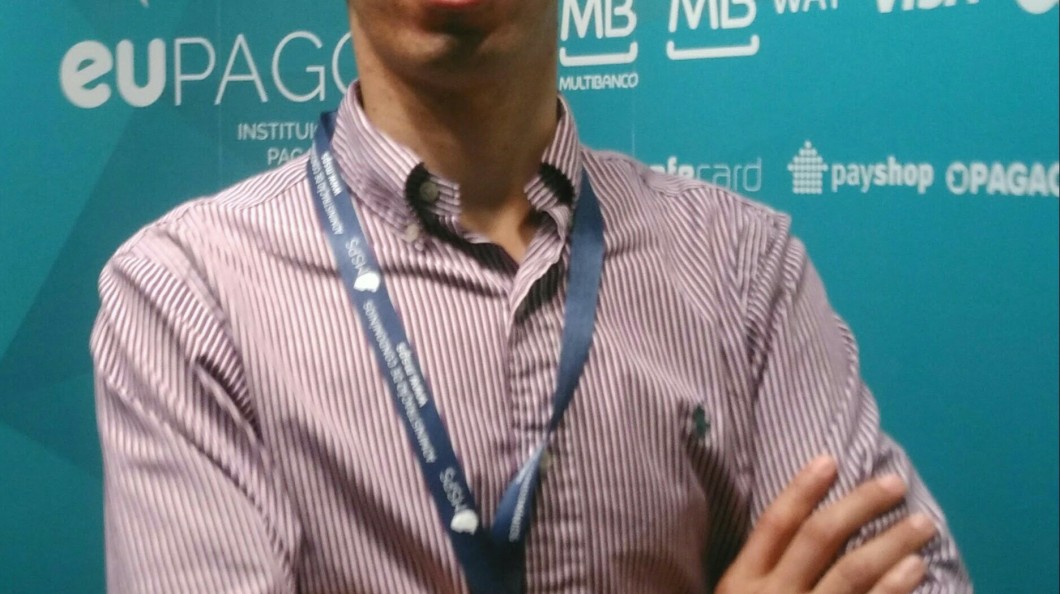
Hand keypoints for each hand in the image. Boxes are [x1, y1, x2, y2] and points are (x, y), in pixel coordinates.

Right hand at [716, 456, 938, 593]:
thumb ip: (759, 575)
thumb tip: (798, 529)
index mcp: (741, 584)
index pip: (774, 524)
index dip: (802, 488)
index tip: (831, 459)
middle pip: (818, 539)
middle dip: (859, 505)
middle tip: (893, 483)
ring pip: (852, 571)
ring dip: (891, 540)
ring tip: (922, 522)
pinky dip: (895, 587)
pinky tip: (916, 567)